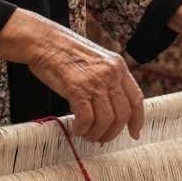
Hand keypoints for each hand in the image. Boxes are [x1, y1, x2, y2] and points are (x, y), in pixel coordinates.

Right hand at [0, 9, 144, 143]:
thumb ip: (108, 79)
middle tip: (101, 139)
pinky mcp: (78, 88)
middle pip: (123, 113)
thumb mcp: (96, 61)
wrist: (44, 41)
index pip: (136, 98)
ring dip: (96, 133)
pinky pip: (87, 118)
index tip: (134, 134)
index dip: (137, 119)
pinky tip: (76, 127)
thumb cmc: (66, 52)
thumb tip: (112, 108)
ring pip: (106, 120)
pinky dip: (82, 128)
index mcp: (118, 66)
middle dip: (113, 132)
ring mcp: (95, 81)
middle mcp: (111, 73)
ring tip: (86, 134)